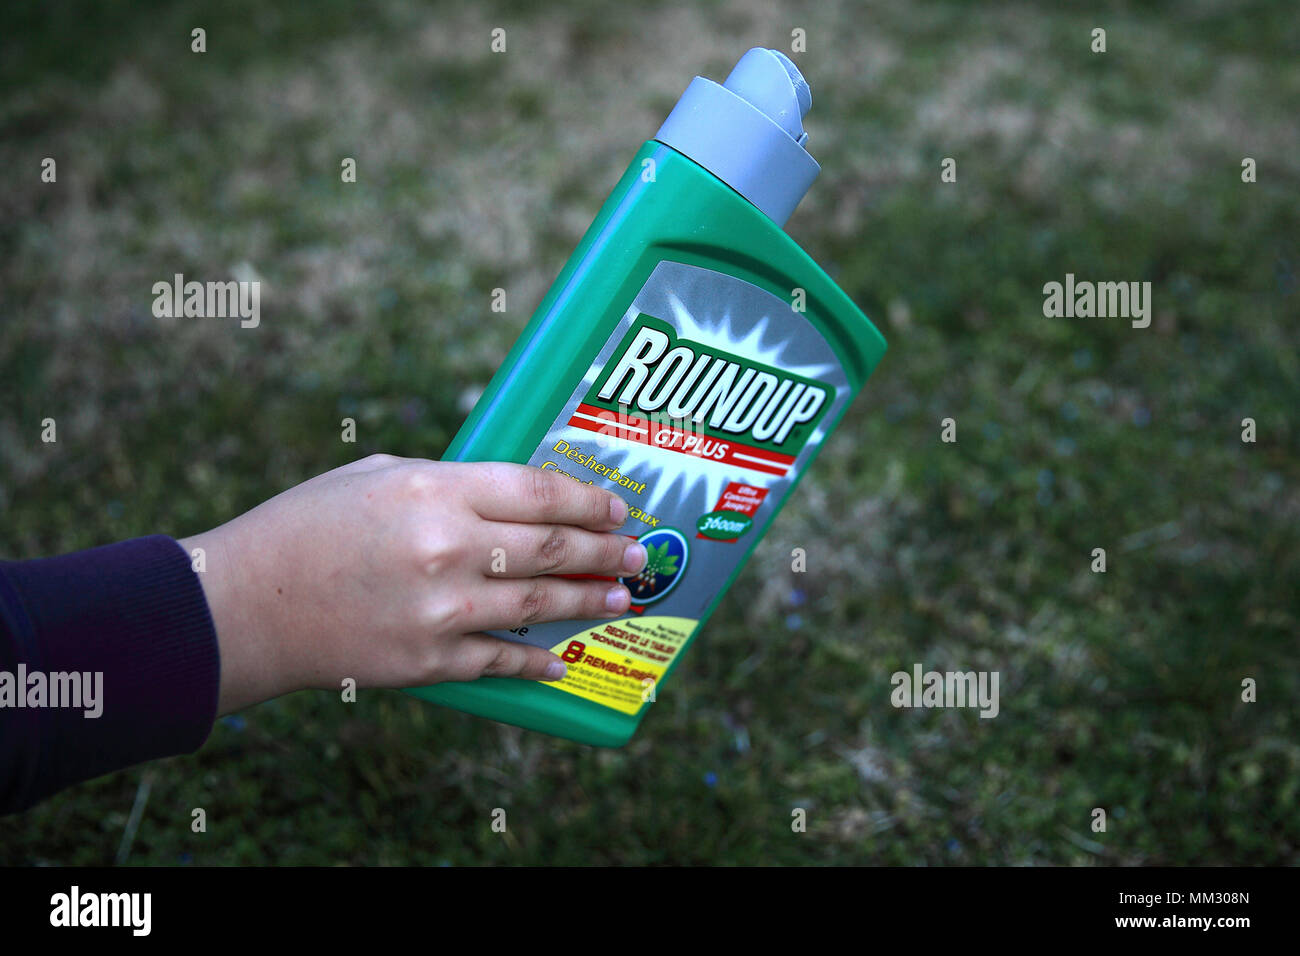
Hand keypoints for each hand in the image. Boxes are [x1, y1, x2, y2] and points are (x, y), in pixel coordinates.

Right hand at [179, 455, 646, 714]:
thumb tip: (517, 497)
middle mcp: (448, 546)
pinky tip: (561, 659)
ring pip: (540, 604)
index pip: (539, 490)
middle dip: (606, 553)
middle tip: (639, 555)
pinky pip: (502, 660)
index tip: (615, 508)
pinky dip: (537, 661)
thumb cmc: (308, 526)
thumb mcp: (379, 475)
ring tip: (621, 598)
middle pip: (553, 548)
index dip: (587, 501)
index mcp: (436, 487)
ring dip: (590, 602)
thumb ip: (452, 482)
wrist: (246, 605)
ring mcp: (442, 609)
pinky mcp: (429, 661)